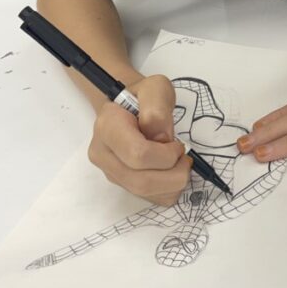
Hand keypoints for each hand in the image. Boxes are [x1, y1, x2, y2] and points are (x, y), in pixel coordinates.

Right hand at [88, 74, 190, 203]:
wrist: (128, 109)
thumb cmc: (143, 97)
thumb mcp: (155, 88)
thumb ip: (157, 108)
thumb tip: (161, 139)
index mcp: (107, 126)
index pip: (137, 154)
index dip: (165, 155)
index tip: (177, 144)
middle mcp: (102, 153)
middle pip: (140, 180)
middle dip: (173, 174)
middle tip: (184, 159)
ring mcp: (110, 171)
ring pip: (144, 192)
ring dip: (172, 183)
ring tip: (179, 164)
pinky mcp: (121, 184)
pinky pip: (148, 199)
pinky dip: (168, 191)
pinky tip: (171, 173)